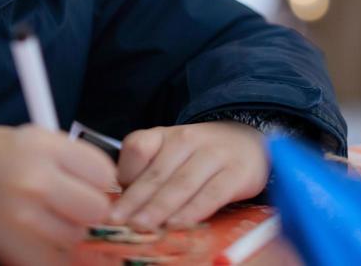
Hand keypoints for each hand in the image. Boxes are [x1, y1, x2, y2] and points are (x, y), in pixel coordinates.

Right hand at [0, 125, 117, 265]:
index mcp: (43, 145)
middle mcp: (34, 177)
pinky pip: (50, 262)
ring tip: (45, 223)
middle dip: (88, 214)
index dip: (101, 184)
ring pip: (74, 239)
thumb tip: (111, 193)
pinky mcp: (7, 243)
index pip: (102, 171)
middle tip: (71, 210)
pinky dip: (51, 259)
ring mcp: (21, 213)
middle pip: (94, 210)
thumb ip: (71, 161)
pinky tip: (39, 244)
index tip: (91, 188)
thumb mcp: (33, 139)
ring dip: (68, 238)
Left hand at [108, 122, 268, 230]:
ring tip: (141, 226)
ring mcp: (213, 155)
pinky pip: (211, 195)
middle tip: (118, 221)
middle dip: (135, 201)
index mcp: (164, 134)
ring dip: (159, 208)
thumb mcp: (170, 153)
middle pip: (156, 173)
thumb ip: (147, 173)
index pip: (137, 148)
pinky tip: (177, 224)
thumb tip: (124, 206)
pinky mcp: (236, 174)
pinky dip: (192, 211)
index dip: (124, 174)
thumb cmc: (199, 156)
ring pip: (181, 184)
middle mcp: (187, 140)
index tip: (113, 201)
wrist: (248, 142)